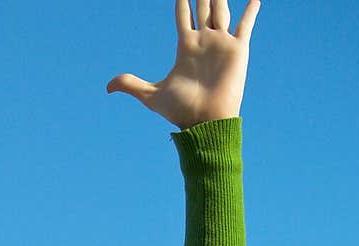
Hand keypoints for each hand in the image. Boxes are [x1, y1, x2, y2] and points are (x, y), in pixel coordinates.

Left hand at [106, 0, 259, 129]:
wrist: (205, 122)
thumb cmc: (181, 111)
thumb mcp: (152, 96)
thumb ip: (131, 85)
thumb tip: (107, 87)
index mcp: (185, 47)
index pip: (183, 15)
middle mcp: (204, 41)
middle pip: (203, 7)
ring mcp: (221, 44)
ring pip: (221, 9)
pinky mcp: (238, 50)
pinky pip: (246, 25)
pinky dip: (251, 10)